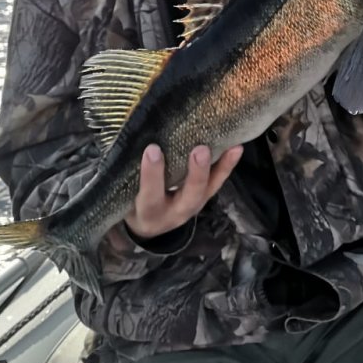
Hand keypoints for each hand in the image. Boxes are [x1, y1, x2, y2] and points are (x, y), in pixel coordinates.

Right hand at [125, 143, 242, 239]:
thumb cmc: (132, 202)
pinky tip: (237, 148)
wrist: (148, 226)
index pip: (149, 195)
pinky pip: (217, 184)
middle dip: (195, 174)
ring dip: (220, 169)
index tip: (152, 149)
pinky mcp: (204, 198)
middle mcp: (173, 213)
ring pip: (208, 190)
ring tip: (232, 148)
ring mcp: (192, 206)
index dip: (151, 174)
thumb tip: (132, 135)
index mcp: (148, 212)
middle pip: (188, 197)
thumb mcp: (125, 195)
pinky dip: (227, 166)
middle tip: (199, 150)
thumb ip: (128, 173)